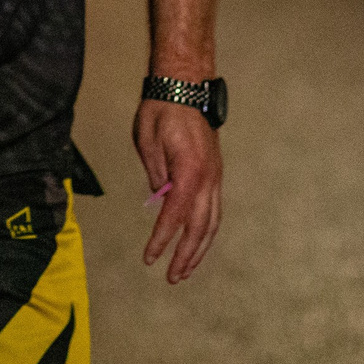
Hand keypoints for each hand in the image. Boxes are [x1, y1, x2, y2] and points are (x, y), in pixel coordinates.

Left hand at [134, 97, 221, 283]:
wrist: (186, 86)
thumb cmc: (162, 110)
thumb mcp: (147, 140)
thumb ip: (155, 174)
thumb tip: (160, 201)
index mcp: (189, 171)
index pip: (174, 216)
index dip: (162, 240)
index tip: (150, 258)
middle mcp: (208, 178)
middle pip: (200, 227)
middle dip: (186, 255)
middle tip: (172, 277)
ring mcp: (216, 176)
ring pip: (212, 222)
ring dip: (200, 249)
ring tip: (186, 270)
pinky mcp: (216, 173)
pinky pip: (215, 209)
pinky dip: (207, 230)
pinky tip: (198, 242)